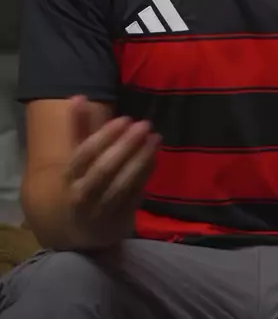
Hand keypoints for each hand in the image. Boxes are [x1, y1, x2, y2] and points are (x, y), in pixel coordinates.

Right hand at [65, 96, 158, 241]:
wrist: (84, 232)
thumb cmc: (83, 184)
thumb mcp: (78, 160)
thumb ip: (78, 129)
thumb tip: (78, 96)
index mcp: (70, 176)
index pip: (84, 154)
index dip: (105, 136)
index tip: (125, 119)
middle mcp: (83, 194)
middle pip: (104, 169)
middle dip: (125, 146)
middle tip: (144, 124)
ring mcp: (102, 209)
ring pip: (121, 183)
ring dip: (140, 159)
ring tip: (155, 137)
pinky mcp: (120, 219)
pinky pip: (135, 194)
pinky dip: (145, 174)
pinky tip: (155, 156)